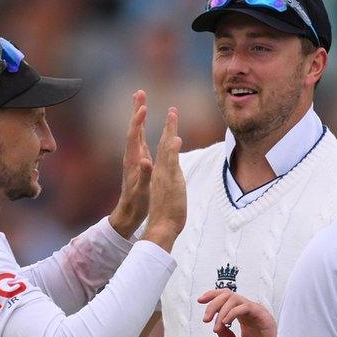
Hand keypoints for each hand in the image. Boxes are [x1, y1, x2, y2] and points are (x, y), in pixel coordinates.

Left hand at [110, 91, 154, 238]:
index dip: (138, 121)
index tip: (144, 106)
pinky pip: (140, 140)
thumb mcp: (141, 191)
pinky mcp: (138, 163)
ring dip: (139, 117)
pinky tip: (144, 127)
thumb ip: (144, 176)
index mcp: (133, 161)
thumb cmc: (136, 204)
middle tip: (140, 92)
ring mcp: (134, 159)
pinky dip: (142, 129)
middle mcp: (132, 156)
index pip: (134, 135)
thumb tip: (146, 160)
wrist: (127, 215)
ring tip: (142, 102)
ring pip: (136, 132)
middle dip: (137, 110)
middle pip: (133, 128)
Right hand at [141, 107, 186, 250]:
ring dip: (168, 131)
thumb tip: (178, 172)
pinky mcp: (166, 183)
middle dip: (167, 124)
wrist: (160, 227)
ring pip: (165, 149)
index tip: (173, 115)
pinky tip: (175, 139)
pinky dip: (170, 151)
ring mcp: (162, 175)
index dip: (168, 131)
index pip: (164, 147)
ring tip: (172, 116)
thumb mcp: (171, 191)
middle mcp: (159, 170)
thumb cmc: (166, 211)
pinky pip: (168, 164)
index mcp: (161, 171)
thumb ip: (173, 179)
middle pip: (163, 142)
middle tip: (171, 109)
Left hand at [198, 288, 276, 336]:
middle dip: (213, 304)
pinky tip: (225, 323)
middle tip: (205, 319)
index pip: (226, 298)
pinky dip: (232, 313)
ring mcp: (256, 311)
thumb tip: (216, 326)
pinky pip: (244, 306)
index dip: (212, 295)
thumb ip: (226, 336)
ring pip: (234, 298)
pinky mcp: (262, 315)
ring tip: (215, 326)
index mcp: (243, 315)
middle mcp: (248, 310)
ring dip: (220, 310)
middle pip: (227, 295)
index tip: (200, 300)